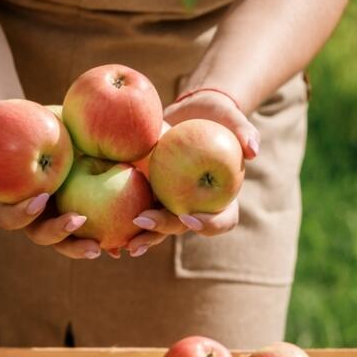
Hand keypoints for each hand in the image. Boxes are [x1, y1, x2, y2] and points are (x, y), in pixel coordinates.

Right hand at [0, 111, 101, 259]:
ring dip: (80, 248)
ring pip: (66, 243)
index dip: (22, 213)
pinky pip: (89, 234)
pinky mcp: (77, 217)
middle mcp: (32, 219)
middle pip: (41, 236)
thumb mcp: (2, 123)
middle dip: (59, 234)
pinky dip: (105, 241)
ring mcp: (54, 221)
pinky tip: (122, 247)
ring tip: (99, 248)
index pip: (9, 217)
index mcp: (9, 204)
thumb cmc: (16, 126)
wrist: (42, 134)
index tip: (41, 197)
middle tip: (77, 222)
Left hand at [123, 88, 251, 256]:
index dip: (207, 225)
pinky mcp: (148, 194)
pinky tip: (102, 229)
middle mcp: (195, 208)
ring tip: (122, 242)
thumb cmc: (217, 117)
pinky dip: (121, 223)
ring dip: (140, 236)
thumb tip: (253, 149)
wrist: (190, 114)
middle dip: (162, 229)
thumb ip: (245, 131)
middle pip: (181, 227)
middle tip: (143, 222)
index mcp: (221, 200)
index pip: (221, 221)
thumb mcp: (233, 120)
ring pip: (156, 227)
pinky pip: (135, 212)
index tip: (190, 217)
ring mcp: (170, 204)